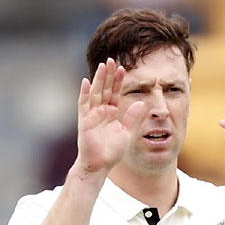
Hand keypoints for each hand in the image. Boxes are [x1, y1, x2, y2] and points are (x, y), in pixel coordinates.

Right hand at [75, 58, 148, 176]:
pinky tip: (86, 81)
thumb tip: (141, 102)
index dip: (118, 81)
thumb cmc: (112, 151)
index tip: (123, 68)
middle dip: (108, 75)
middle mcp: (101, 110)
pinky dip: (84, 93)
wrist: (100, 164)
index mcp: (112, 112)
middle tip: (112, 60)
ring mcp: (92, 114)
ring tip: (102, 65)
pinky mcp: (84, 120)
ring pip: (95, 93)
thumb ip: (132, 117)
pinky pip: (83, 104)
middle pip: (105, 89)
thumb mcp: (127, 132)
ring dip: (99, 79)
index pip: (115, 93)